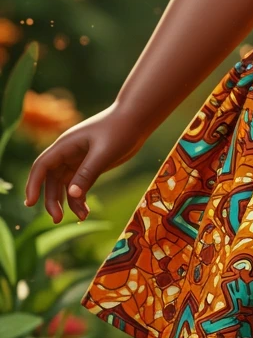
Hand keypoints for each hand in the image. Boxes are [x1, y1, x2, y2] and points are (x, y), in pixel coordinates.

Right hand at [22, 106, 145, 222]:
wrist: (138, 119)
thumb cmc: (120, 130)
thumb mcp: (104, 152)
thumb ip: (87, 173)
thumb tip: (72, 195)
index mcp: (66, 145)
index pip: (42, 166)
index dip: (33, 184)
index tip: (30, 203)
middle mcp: (68, 153)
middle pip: (51, 180)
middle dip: (51, 200)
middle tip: (57, 219)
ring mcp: (78, 160)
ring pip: (64, 185)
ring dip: (68, 202)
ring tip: (81, 217)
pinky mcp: (90, 166)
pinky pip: (78, 185)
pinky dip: (80, 199)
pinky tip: (86, 212)